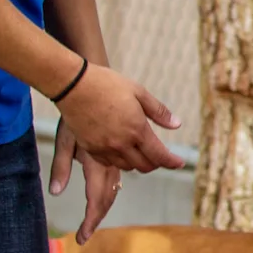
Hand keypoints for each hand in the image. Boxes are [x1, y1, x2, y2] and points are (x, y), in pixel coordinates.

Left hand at [49, 119, 123, 244]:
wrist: (88, 85)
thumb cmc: (74, 112)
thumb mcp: (63, 140)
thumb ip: (60, 167)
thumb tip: (55, 192)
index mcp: (95, 162)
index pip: (98, 197)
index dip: (92, 218)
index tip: (82, 238)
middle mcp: (108, 161)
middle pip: (107, 196)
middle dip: (96, 216)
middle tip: (84, 235)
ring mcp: (113, 154)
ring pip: (114, 187)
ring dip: (103, 204)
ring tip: (90, 220)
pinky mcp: (114, 146)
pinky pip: (118, 171)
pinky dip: (110, 187)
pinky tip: (105, 192)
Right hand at [52, 63, 185, 173]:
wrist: (73, 85)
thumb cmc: (107, 85)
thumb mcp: (139, 93)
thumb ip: (159, 112)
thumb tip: (177, 124)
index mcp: (137, 130)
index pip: (159, 155)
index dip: (171, 162)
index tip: (179, 163)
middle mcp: (121, 143)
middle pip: (144, 166)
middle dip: (155, 163)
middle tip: (160, 156)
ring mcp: (104, 148)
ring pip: (126, 167)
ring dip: (137, 163)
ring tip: (141, 152)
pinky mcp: (89, 148)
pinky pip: (108, 163)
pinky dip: (118, 161)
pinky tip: (121, 150)